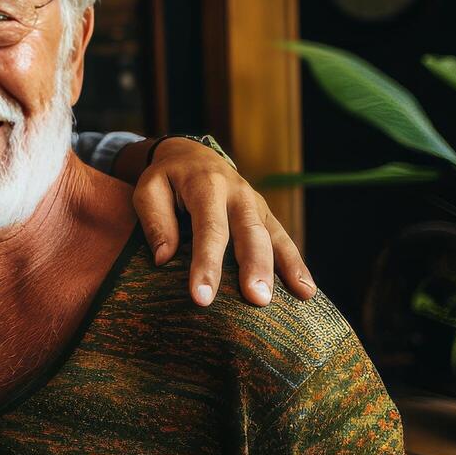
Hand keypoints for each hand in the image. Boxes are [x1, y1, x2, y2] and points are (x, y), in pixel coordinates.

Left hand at [130, 138, 315, 306]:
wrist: (192, 155)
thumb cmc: (167, 179)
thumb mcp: (149, 189)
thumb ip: (155, 220)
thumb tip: (164, 259)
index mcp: (206, 186)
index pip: (209, 228)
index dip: (206, 264)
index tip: (202, 297)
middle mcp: (238, 193)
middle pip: (250, 232)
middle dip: (255, 266)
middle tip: (258, 300)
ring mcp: (256, 204)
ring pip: (274, 235)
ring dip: (287, 266)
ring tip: (300, 295)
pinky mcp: (266, 215)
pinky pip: (283, 239)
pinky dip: (296, 264)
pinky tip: (306, 290)